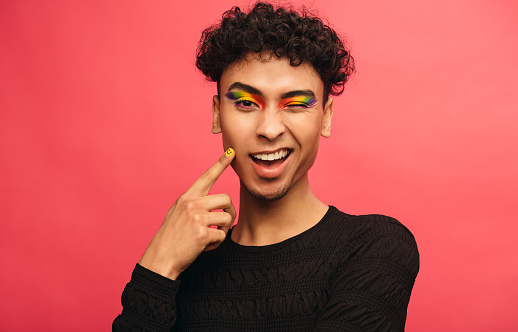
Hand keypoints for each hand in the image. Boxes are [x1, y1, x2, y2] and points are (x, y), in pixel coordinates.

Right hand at [138, 148, 235, 279]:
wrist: (161, 257)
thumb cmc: (171, 237)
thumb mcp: (177, 214)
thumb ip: (193, 205)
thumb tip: (213, 204)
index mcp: (186, 198)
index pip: (206, 177)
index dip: (220, 164)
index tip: (230, 153)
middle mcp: (191, 204)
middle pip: (226, 199)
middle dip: (230, 212)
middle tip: (223, 224)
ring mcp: (197, 218)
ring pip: (227, 219)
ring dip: (222, 231)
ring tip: (208, 238)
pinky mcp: (202, 233)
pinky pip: (222, 236)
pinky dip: (216, 244)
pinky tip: (203, 247)